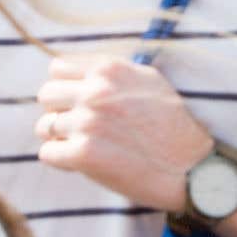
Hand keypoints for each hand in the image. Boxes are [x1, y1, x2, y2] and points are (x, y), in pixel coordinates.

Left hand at [36, 54, 212, 214]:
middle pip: (46, 95)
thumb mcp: (148, 81)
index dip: (67, 87)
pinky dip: (62, 161)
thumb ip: (112, 73)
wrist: (193, 167)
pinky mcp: (83, 155)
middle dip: (59, 111)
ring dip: (61, 138)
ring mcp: (88, 122)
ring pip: (44, 126)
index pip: (57, 69)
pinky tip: (85, 163)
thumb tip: (73, 72)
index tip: (80, 103)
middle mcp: (96, 91)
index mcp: (111, 69)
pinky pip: (47, 154)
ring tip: (87, 146)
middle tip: (81, 127)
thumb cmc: (172, 126)